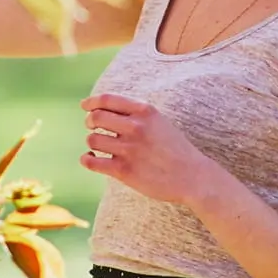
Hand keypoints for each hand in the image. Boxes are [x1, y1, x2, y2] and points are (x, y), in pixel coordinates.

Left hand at [79, 93, 223, 207]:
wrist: (193, 177)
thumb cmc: (174, 149)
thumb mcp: (159, 122)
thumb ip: (135, 113)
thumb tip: (102, 108)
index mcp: (145, 111)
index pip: (106, 99)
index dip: (91, 102)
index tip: (85, 106)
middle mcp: (136, 127)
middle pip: (95, 117)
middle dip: (90, 122)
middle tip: (93, 128)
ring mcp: (130, 149)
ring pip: (92, 140)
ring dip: (92, 142)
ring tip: (99, 147)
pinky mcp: (124, 171)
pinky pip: (91, 162)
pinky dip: (87, 159)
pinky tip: (91, 159)